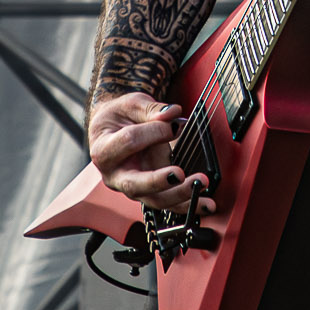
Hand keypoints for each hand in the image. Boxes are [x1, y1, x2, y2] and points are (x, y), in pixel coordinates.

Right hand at [86, 92, 216, 213]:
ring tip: (201, 184)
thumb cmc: (119, 117)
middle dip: (159, 180)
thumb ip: (150, 109)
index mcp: (103, 149)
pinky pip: (168, 203)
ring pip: (154, 200)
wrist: (113, 129)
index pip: (128, 141)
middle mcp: (114, 175)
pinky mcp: (149, 193)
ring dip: (180, 195)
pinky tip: (206, 203)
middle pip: (135, 184)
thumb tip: (172, 113)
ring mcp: (132, 188)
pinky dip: (188, 204)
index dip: (153, 131)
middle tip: (179, 173)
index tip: (173, 124)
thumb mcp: (130, 105)